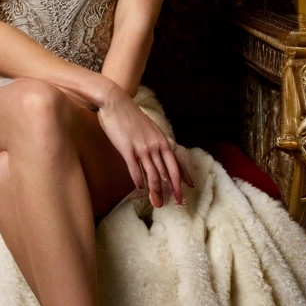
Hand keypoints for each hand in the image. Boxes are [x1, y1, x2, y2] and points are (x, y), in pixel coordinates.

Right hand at [97, 83, 194, 206]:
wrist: (116, 102)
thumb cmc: (132, 117)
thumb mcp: (150, 129)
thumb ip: (156, 142)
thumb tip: (160, 157)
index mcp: (162, 140)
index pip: (176, 163)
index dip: (183, 177)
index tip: (189, 189)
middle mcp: (155, 145)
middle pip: (167, 172)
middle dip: (174, 190)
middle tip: (178, 203)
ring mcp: (142, 148)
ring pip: (153, 174)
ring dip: (156, 191)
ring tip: (157, 204)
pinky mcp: (127, 149)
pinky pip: (135, 169)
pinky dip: (138, 180)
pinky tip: (139, 189)